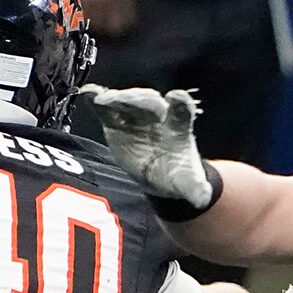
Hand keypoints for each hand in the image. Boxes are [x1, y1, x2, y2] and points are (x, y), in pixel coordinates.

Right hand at [78, 84, 216, 209]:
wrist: (158, 176)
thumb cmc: (176, 174)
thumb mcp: (187, 184)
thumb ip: (195, 189)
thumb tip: (203, 199)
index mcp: (179, 127)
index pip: (183, 111)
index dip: (181, 103)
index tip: (177, 96)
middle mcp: (157, 116)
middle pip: (151, 101)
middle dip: (143, 99)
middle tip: (133, 100)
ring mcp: (135, 117)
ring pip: (126, 101)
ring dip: (117, 98)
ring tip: (106, 100)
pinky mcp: (114, 122)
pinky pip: (104, 108)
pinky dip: (96, 99)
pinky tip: (88, 94)